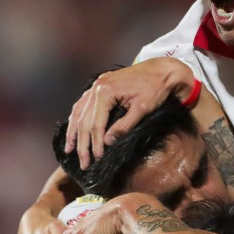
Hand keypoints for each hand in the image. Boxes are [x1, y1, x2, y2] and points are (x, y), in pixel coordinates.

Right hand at [65, 58, 194, 168]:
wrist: (163, 70)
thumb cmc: (156, 89)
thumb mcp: (142, 109)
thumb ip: (124, 126)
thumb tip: (107, 142)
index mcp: (105, 91)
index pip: (96, 124)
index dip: (95, 144)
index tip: (97, 159)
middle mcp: (96, 87)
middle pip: (84, 120)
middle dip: (82, 144)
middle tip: (83, 163)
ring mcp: (97, 84)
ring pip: (79, 112)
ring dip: (74, 132)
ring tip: (69, 149)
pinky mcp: (101, 85)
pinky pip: (83, 104)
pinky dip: (78, 117)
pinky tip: (75, 128)